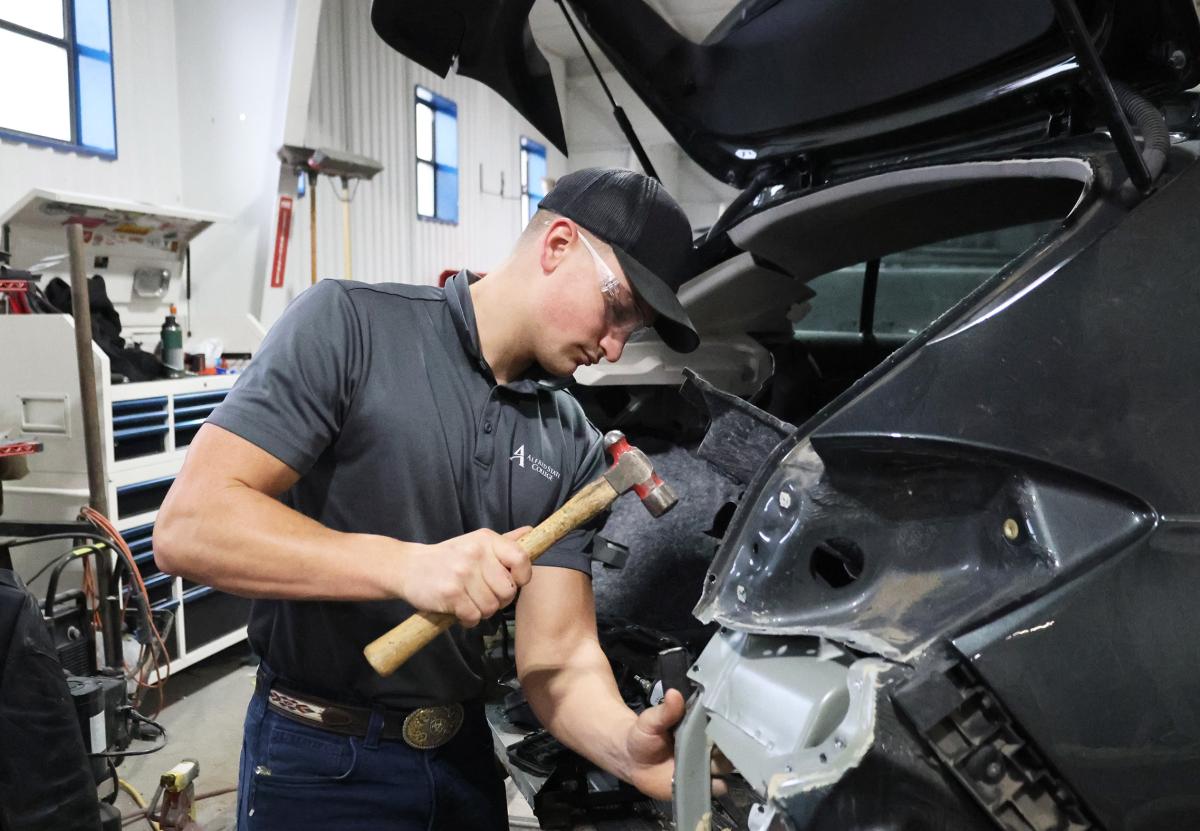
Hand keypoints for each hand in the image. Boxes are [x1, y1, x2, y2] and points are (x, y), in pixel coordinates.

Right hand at [398, 527, 531, 625]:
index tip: (512, 581)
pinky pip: (473, 617)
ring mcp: (463, 574)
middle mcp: (476, 554)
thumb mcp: (475, 542)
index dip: (522, 576)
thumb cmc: (448, 557)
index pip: (521, 559)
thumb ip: (504, 541)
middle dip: (499, 600)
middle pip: (508, 591)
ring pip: (491, 607)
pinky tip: (460, 611)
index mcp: (486, 539)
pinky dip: (468, 620)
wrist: (408, 567)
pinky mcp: (450, 593)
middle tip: (484, 596)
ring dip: (482, 611)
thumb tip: (530, 531)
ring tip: (470, 602)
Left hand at [623, 690, 731, 801]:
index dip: (724, 723)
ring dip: (723, 765)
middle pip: (727, 745)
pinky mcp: (699, 784)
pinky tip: (709, 782)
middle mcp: (706, 745)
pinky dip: (717, 786)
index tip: (724, 722)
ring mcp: (704, 765)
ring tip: (711, 762)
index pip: (719, 722)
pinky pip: (716, 787)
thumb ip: (665, 711)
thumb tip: (673, 693)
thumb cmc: (645, 735)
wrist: (634, 761)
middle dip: (727, 746)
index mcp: (698, 726)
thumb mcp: (651, 720)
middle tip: (717, 744)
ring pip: (725, 766)